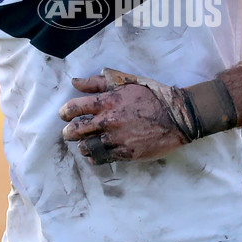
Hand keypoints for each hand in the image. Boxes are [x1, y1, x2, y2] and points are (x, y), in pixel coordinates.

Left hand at [59, 70, 187, 163]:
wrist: (176, 117)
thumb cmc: (152, 96)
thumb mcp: (125, 83)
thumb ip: (97, 82)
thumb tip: (75, 82)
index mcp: (107, 102)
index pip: (73, 108)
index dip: (65, 113)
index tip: (66, 115)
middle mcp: (108, 122)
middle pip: (74, 131)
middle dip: (69, 132)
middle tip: (72, 132)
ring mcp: (116, 139)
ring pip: (85, 147)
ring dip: (82, 145)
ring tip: (87, 142)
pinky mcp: (125, 153)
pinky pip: (100, 159)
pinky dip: (94, 156)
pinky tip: (97, 152)